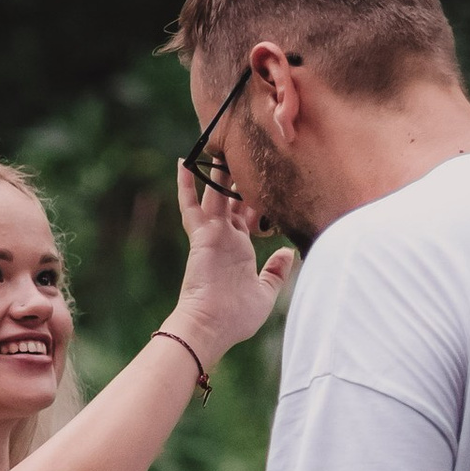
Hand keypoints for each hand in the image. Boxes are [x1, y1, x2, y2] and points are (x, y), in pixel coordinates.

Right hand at [170, 165, 295, 363]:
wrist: (211, 326)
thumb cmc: (236, 317)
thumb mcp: (265, 293)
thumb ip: (275, 272)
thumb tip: (287, 254)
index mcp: (239, 248)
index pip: (248, 215)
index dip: (256, 197)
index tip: (266, 177)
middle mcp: (226, 237)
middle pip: (232, 199)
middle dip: (238, 177)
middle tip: (244, 151)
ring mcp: (212, 234)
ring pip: (215, 195)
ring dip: (217, 172)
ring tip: (220, 144)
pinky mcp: (200, 235)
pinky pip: (190, 206)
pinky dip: (186, 186)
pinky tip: (182, 163)